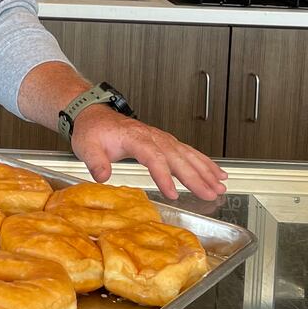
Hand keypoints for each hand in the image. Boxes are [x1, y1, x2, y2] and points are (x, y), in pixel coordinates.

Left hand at [70, 107, 226, 201]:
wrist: (94, 114)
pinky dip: (204, 162)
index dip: (164, 176)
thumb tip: (101, 176)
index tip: (173, 193)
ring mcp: (161, 138)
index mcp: (134, 137)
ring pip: (187, 154)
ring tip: (220, 186)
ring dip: (206, 170)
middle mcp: (152, 136)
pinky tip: (217, 173)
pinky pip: (188, 151)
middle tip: (211, 193)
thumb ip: (95, 162)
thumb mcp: (86, 146)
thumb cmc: (92, 131)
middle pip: (177, 157)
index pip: (153, 157)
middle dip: (196, 177)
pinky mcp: (165, 142)